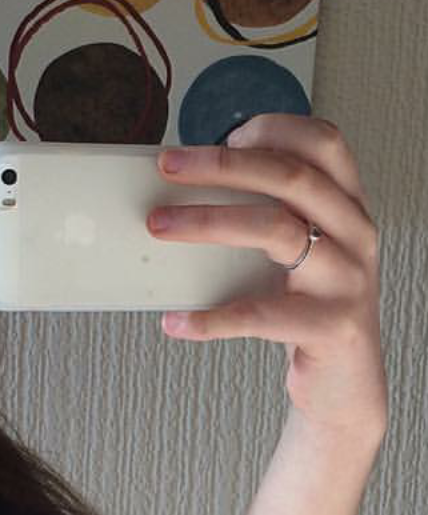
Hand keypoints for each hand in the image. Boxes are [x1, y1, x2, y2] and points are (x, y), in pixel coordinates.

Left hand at [147, 113, 387, 437]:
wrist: (347, 385)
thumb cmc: (309, 312)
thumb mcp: (299, 256)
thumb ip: (267, 219)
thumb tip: (184, 195)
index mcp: (349, 207)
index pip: (322, 143)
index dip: (273, 129)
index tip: (221, 135)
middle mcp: (356, 234)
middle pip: (291, 178)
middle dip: (222, 166)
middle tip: (167, 166)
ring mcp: (348, 280)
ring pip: (278, 231)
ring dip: (209, 223)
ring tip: (158, 226)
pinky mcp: (331, 327)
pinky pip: (262, 316)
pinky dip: (213, 318)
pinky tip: (176, 321)